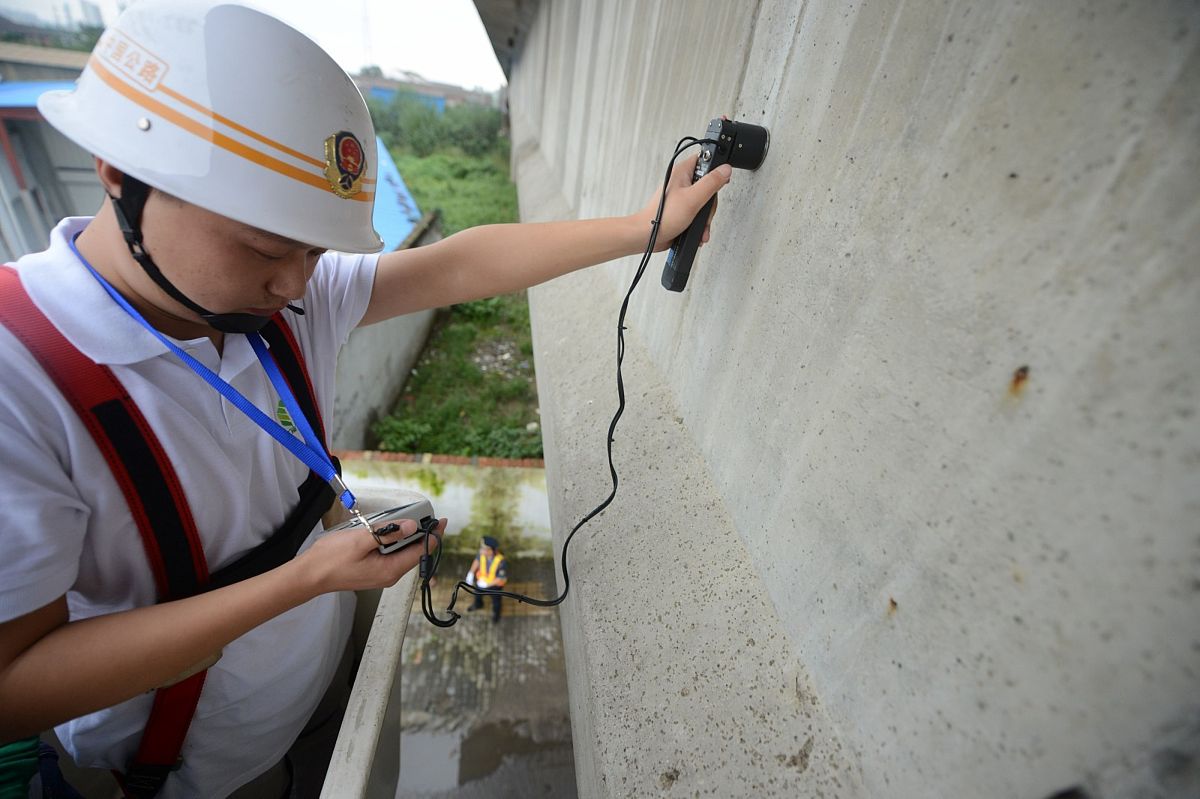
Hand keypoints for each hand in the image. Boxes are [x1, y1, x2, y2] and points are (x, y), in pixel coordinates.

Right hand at [297, 518, 445, 593]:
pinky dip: (392, 541)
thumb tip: (412, 526)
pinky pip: (390, 554)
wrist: (309, 575)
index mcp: (390, 570)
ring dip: (403, 536)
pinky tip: (383, 531)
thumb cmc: (331, 559)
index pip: (422, 551)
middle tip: (421, 514)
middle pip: (414, 551)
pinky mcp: (373, 570)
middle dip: (419, 532)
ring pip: (401, 552)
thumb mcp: (361, 540)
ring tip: (401, 520)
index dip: (433, 535)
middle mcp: (389, 575)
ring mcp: (381, 573)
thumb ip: (388, 533)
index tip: (440, 520)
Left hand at [634, 154, 731, 252]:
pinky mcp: (683, 209)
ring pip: (705, 201)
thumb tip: (725, 169)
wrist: (649, 237)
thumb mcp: (693, 198)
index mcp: (682, 172)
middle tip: (705, 209)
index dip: (715, 168)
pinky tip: (699, 230)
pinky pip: (698, 212)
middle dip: (710, 202)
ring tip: (701, 224)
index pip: (704, 159)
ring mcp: (683, 196)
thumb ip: (711, 182)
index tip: (721, 180)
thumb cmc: (663, 217)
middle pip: (708, 184)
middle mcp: (682, 182)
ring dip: (706, 216)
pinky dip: (700, 223)